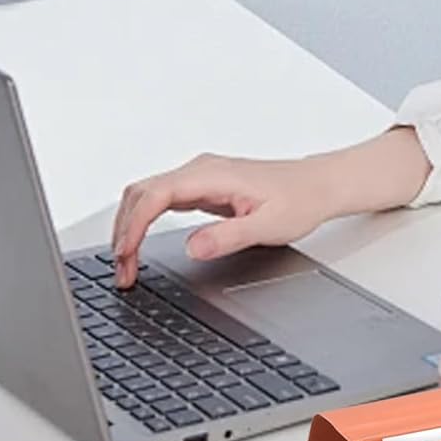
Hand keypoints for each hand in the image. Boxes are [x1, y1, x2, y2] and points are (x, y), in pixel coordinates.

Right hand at [110, 151, 339, 287]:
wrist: (318, 185)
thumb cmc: (300, 200)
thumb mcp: (269, 226)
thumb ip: (230, 236)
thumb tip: (193, 246)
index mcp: (213, 175)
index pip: (156, 195)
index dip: (134, 225)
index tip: (126, 254)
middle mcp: (200, 171)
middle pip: (141, 194)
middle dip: (123, 231)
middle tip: (122, 270)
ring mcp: (199, 178)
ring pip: (146, 196)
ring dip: (129, 226)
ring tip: (126, 264)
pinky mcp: (202, 189)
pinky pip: (160, 202)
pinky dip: (143, 223)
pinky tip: (140, 244)